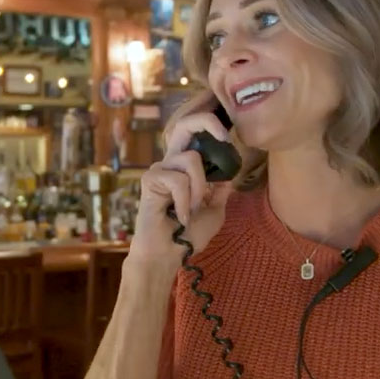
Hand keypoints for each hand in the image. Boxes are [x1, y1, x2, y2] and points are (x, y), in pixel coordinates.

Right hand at [128, 108, 235, 268]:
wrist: (168, 255)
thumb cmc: (188, 236)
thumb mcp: (215, 211)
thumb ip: (220, 190)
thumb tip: (229, 172)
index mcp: (186, 168)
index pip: (195, 135)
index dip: (212, 127)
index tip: (229, 139)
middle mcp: (172, 164)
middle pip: (185, 126)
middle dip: (206, 122)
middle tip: (223, 137)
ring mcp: (160, 170)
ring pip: (191, 159)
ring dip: (199, 188)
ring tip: (192, 210)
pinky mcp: (150, 180)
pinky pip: (178, 180)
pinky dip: (185, 200)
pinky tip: (181, 216)